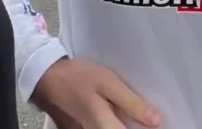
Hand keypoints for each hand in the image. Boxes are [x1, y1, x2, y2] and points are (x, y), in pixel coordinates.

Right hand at [32, 57, 159, 128]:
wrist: (46, 78)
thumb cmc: (77, 77)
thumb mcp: (107, 82)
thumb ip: (130, 102)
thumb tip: (156, 120)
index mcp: (105, 127)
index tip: (155, 125)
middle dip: (132, 126)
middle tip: (144, 118)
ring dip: (120, 124)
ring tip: (129, 114)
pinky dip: (109, 124)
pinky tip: (113, 114)